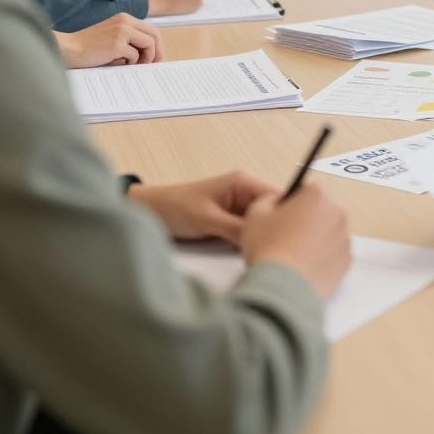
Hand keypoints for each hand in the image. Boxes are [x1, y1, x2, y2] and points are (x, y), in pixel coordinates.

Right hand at [55, 13, 162, 67]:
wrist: (68, 49)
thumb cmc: (89, 47)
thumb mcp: (113, 37)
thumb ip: (130, 40)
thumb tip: (151, 54)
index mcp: (125, 18)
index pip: (151, 30)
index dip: (156, 45)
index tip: (154, 58)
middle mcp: (125, 21)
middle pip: (154, 35)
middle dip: (156, 51)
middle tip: (151, 64)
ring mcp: (122, 31)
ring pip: (148, 44)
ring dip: (145, 58)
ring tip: (133, 65)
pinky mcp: (117, 43)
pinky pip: (135, 55)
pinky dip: (131, 63)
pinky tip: (119, 64)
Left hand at [130, 171, 277, 244]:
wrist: (148, 213)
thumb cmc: (175, 208)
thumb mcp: (207, 220)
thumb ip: (236, 228)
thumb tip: (263, 238)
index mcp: (243, 182)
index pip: (277, 196)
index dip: (284, 216)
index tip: (285, 237)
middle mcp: (245, 192)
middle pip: (273, 211)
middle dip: (273, 228)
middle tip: (274, 248)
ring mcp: (239, 207)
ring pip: (262, 223)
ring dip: (261, 236)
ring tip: (264, 251)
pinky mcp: (231, 221)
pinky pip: (250, 230)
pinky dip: (251, 240)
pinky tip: (252, 251)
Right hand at [242, 184, 351, 298]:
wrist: (282, 287)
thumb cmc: (268, 247)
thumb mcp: (256, 213)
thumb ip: (268, 198)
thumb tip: (276, 200)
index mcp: (318, 194)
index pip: (306, 190)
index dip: (291, 203)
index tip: (281, 217)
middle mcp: (338, 212)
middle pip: (320, 210)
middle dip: (306, 219)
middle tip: (285, 238)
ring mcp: (345, 238)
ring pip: (328, 232)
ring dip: (315, 238)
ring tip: (293, 255)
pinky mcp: (347, 261)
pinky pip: (333, 254)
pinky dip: (322, 258)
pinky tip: (304, 267)